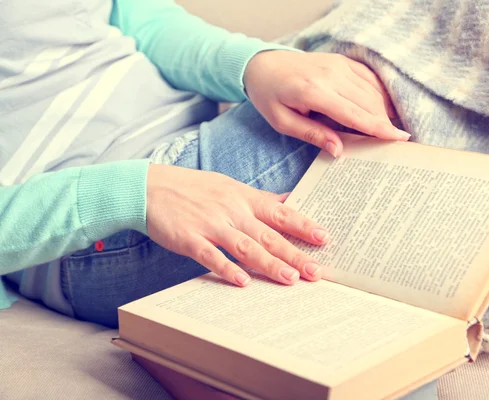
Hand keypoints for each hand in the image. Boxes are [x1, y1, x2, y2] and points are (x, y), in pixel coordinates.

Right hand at [146, 164, 327, 285]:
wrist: (149, 186)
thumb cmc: (194, 188)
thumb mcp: (230, 186)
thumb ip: (260, 198)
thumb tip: (288, 200)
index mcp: (244, 198)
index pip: (280, 212)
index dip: (303, 225)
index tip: (325, 238)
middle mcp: (232, 211)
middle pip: (268, 235)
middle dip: (295, 253)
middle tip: (316, 272)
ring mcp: (211, 225)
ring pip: (245, 247)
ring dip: (269, 264)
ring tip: (290, 279)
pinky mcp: (189, 239)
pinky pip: (210, 256)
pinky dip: (226, 269)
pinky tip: (243, 282)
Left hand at [244, 51, 408, 156]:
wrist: (264, 64)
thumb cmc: (271, 96)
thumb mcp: (283, 121)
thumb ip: (312, 134)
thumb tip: (338, 150)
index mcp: (314, 92)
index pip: (354, 113)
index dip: (378, 127)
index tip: (399, 138)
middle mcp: (330, 75)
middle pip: (368, 102)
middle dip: (384, 122)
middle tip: (396, 140)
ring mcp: (338, 64)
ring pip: (372, 90)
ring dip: (383, 110)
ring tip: (387, 128)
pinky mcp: (343, 60)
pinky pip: (369, 77)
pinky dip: (379, 93)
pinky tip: (382, 108)